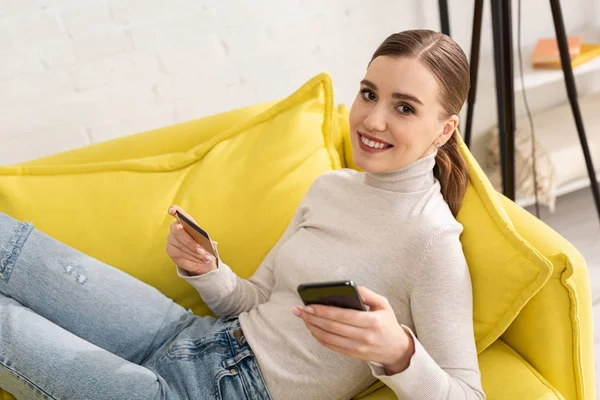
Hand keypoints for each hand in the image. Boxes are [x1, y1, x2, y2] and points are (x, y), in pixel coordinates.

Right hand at [166, 205, 218, 275]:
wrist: (199, 255)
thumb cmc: (202, 243)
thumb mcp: (206, 240)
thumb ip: (205, 240)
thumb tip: (209, 244)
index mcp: (185, 221)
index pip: (178, 213)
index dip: (175, 211)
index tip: (172, 210)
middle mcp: (175, 228)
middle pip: (179, 232)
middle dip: (191, 243)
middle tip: (202, 251)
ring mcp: (170, 239)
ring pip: (181, 247)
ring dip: (195, 255)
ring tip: (207, 258)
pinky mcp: (170, 251)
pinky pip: (180, 256)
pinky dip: (192, 260)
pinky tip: (201, 262)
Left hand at [292, 285, 414, 373]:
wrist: (397, 349)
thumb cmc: (387, 323)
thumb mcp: (383, 304)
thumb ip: (367, 293)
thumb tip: (349, 287)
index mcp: (372, 321)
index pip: (342, 316)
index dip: (323, 311)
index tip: (308, 305)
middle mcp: (364, 336)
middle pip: (332, 327)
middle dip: (312, 318)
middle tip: (299, 310)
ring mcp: (358, 348)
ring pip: (329, 338)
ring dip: (313, 327)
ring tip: (303, 318)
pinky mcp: (353, 355)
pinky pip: (332, 346)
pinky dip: (319, 337)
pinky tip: (312, 328)